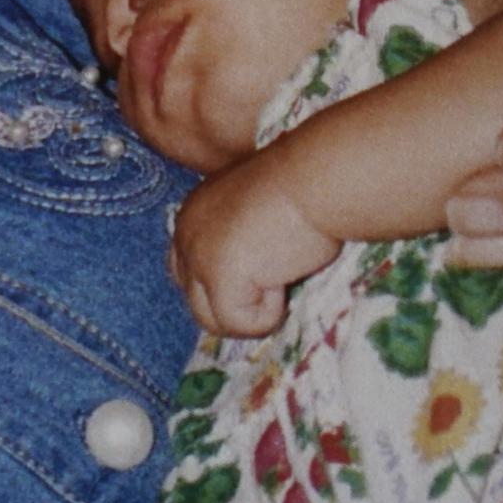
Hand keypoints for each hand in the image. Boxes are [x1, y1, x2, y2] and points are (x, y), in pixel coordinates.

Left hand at [170, 160, 340, 337]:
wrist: (317, 179)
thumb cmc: (304, 191)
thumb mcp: (259, 217)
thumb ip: (241, 245)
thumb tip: (250, 288)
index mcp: (194, 216)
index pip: (186, 273)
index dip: (223, 290)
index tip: (263, 282)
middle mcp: (185, 234)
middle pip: (196, 301)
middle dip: (235, 307)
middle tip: (276, 285)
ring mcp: (197, 256)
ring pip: (212, 320)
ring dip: (253, 312)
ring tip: (281, 279)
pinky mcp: (217, 275)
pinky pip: (239, 323)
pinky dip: (269, 314)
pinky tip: (283, 279)